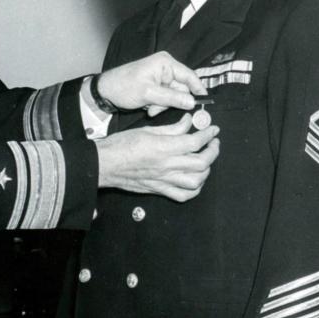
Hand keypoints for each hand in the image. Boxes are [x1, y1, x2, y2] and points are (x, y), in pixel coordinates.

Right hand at [96, 115, 219, 201]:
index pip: (195, 142)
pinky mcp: (159, 189)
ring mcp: (164, 180)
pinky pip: (183, 195)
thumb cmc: (121, 145)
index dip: (208, 134)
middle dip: (212, 152)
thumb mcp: (147, 130)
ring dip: (206, 171)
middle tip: (213, 144)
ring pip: (196, 181)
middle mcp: (166, 165)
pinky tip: (196, 180)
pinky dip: (195, 190)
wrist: (105, 164)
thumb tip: (187, 122)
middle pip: (201, 162)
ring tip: (206, 161)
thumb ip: (171, 128)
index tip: (212, 130)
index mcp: (163, 147)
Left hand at [97, 52, 206, 113]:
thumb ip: (172, 98)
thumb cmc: (123, 87)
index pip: (189, 76)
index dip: (198, 89)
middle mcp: (165, 68)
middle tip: (158, 108)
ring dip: (163, 105)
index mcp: (165, 63)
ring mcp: (161, 77)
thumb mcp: (148, 94)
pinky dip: (158, 105)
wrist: (105, 92)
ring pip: (174, 96)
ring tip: (150, 108)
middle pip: (182, 89)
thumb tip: (192, 102)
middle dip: (171, 102)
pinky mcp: (156, 86)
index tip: (204, 102)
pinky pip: (165, 98)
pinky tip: (147, 106)